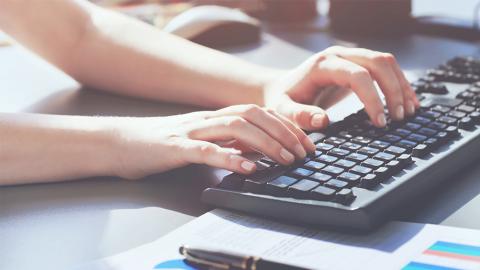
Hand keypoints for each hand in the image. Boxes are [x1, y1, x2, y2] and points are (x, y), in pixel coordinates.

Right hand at [109, 104, 314, 178]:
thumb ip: (225, 143)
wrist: (118, 142)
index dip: (285, 125)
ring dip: (265, 143)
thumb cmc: (160, 144)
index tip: (305, 142)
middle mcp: (206, 120)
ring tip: (285, 159)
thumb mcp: (200, 141)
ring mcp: (191, 132)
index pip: (258, 113)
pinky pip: (206, 151)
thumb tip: (255, 152)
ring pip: (235, 128)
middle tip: (304, 152)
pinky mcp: (175, 148)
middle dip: (283, 132)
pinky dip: (230, 159)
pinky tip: (249, 169)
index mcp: (213, 117)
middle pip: (252, 115)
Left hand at [264, 46, 419, 129]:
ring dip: (401, 85)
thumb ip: (299, 116)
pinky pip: (384, 68)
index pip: (358, 76)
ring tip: (409, 112)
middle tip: (398, 118)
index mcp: (322, 65)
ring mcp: (349, 57)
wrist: (281, 88)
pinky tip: (407, 102)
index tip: (380, 122)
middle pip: (378, 63)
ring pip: (386, 62)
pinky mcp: (357, 65)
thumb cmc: (282, 100)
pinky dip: (398, 83)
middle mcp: (338, 55)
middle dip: (393, 90)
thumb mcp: (283, 110)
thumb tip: (322, 121)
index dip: (373, 98)